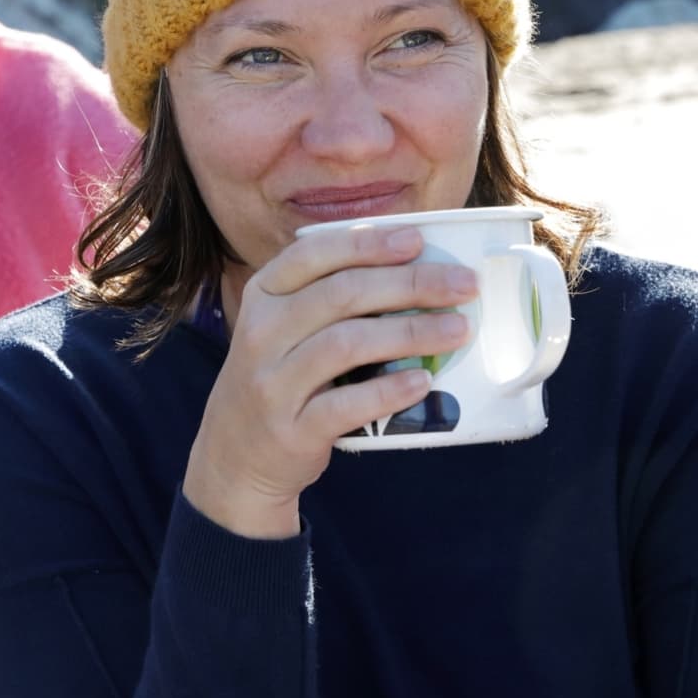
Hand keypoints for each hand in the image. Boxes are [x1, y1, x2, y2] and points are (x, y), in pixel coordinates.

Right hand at [183, 225, 476, 537]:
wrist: (235, 457)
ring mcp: (272, 383)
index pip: (313, 254)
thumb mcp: (282, 328)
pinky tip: (423, 381)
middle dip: (410, 283)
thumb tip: (415, 266)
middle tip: (463, 285)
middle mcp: (261, 333)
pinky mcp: (291, 430)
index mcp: (263, 296)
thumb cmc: (279, 379)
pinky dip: (389, 390)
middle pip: (341, 294)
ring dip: (409, 333)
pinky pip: (346, 404)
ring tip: (457, 330)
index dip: (366, 243)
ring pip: (346, 344)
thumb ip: (328, 298)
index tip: (417, 240)